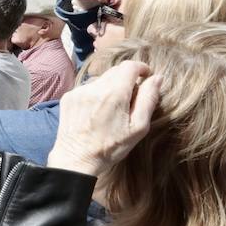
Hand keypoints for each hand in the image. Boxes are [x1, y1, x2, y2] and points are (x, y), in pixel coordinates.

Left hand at [47, 60, 161, 177]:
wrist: (76, 159)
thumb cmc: (110, 147)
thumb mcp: (137, 127)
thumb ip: (148, 99)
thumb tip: (157, 78)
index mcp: (114, 93)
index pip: (130, 66)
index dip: (141, 68)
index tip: (146, 76)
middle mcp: (94, 87)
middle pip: (115, 71)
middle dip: (127, 79)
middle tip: (131, 98)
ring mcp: (78, 91)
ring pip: (101, 79)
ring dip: (110, 86)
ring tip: (112, 107)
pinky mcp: (68, 97)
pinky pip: (87, 87)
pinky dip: (96, 93)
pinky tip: (96, 111)